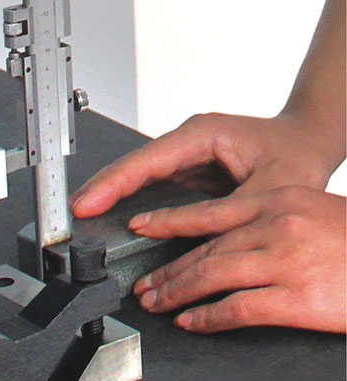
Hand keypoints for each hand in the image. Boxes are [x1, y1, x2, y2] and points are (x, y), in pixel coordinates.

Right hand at [70, 112, 335, 218]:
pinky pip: (146, 189)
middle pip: (129, 167)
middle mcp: (186, 143)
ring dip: (108, 197)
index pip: (144, 161)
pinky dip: (126, 204)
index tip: (87, 204)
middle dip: (99, 190)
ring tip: (81, 218)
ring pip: (134, 178)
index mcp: (201, 135)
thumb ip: (226, 218)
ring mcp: (182, 158)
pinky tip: (110, 219)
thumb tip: (192, 245)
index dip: (111, 185)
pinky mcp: (183, 174)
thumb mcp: (269, 189)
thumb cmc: (296, 154)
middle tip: (70, 216)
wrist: (309, 143)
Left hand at [128, 186, 345, 332]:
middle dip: (168, 270)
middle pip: (206, 250)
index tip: (141, 228)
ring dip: (177, 293)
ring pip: (212, 277)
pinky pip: (237, 309)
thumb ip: (273, 221)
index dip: (170, 221)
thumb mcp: (317, 213)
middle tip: (143, 285)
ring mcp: (288, 262)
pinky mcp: (297, 299)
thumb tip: (227, 243)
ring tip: (156, 304)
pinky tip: (191, 322)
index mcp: (283, 200)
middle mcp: (280, 226)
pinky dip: (207, 318)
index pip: (212, 212)